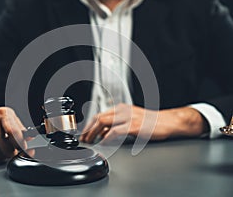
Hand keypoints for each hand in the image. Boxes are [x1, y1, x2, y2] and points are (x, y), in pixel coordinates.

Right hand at [0, 106, 27, 160]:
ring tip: (1, 147)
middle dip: (11, 152)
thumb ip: (21, 130)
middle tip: (11, 149)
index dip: (21, 144)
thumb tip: (31, 140)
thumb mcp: (9, 119)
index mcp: (2, 113)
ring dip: (2, 155)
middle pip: (6, 147)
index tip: (24, 149)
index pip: (13, 132)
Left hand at [79, 104, 208, 143]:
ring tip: (90, 141)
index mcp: (121, 109)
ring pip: (103, 122)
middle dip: (88, 129)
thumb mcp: (130, 121)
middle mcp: (123, 111)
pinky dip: (106, 138)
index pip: (99, 115)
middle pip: (98, 118)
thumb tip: (103, 134)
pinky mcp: (134, 126)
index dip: (89, 125)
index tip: (84, 133)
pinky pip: (115, 131)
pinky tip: (103, 143)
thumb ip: (116, 126)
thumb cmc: (151, 123)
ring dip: (93, 133)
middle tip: (84, 138)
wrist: (168, 122)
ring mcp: (128, 117)